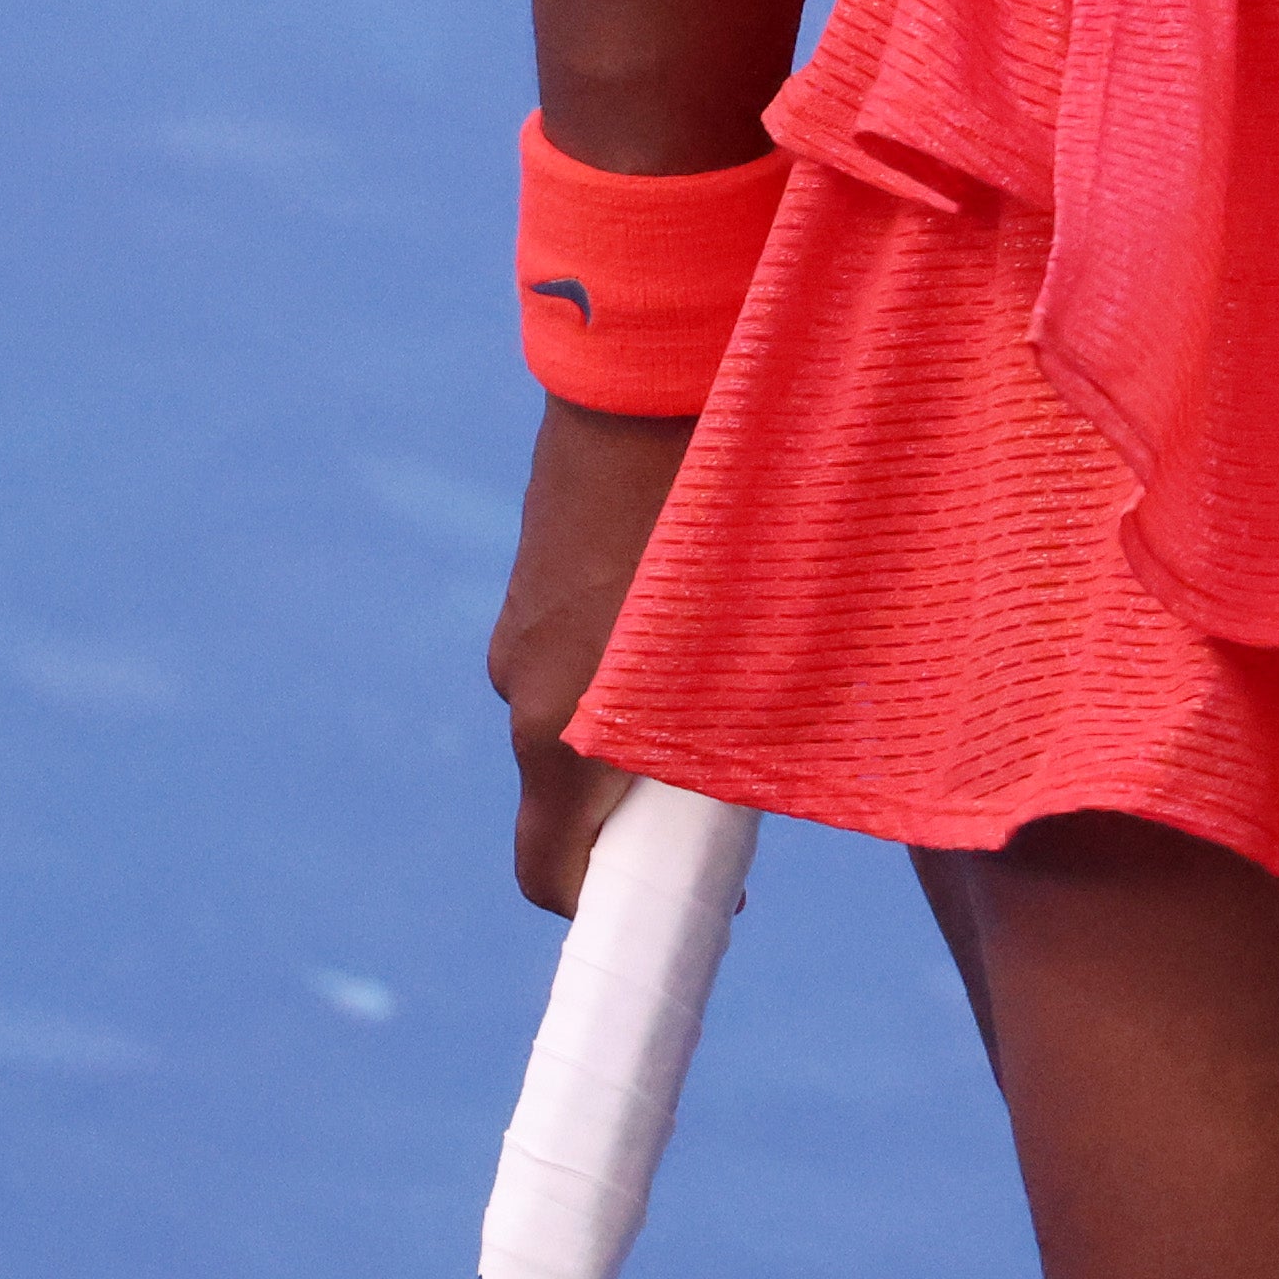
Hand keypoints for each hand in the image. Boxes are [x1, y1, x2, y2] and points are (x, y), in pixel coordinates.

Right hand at [487, 395, 697, 912]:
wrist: (642, 370)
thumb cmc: (710, 517)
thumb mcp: (744, 647)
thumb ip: (730, 739)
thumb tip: (756, 795)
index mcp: (556, 729)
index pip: (548, 871)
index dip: (608, 909)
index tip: (687, 908)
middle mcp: (521, 684)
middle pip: (575, 789)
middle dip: (651, 801)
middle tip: (745, 782)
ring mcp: (521, 621)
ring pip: (584, 707)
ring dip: (646, 717)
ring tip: (741, 678)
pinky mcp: (537, 567)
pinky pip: (583, 641)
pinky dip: (633, 653)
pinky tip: (709, 603)